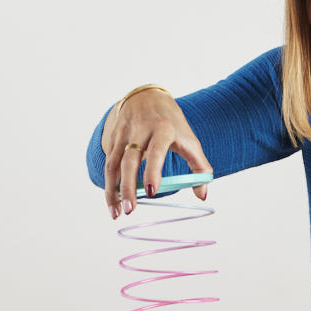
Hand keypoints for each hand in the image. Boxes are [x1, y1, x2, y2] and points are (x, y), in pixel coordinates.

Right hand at [102, 86, 211, 218]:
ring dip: (113, 190)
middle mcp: (140, 130)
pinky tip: (113, 201)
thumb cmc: (171, 124)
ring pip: (113, 164)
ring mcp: (123, 134)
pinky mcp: (112, 139)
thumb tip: (202, 194)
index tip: (152, 191)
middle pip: (129, 160)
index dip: (153, 170)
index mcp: (163, 129)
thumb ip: (200, 167)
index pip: (156, 150)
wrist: (147, 97)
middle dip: (128, 187)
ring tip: (116, 213)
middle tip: (131, 209)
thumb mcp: (190, 140)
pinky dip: (109, 185)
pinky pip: (108, 164)